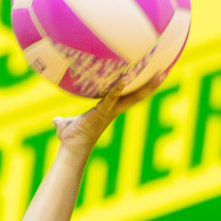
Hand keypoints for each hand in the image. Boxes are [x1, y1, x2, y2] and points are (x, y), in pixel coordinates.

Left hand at [53, 71, 168, 151]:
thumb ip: (63, 121)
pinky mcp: (103, 112)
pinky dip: (118, 88)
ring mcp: (110, 111)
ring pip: (132, 96)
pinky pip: (112, 97)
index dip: (138, 86)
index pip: (127, 95)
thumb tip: (56, 120)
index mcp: (108, 110)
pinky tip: (126, 77)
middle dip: (151, 84)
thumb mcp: (66, 125)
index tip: (149, 76)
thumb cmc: (70, 139)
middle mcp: (114, 110)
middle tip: (164, 71)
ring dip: (146, 85)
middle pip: (137, 95)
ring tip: (159, 72)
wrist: (71, 150)